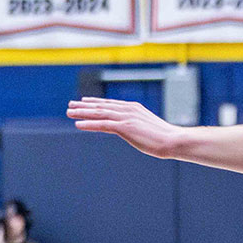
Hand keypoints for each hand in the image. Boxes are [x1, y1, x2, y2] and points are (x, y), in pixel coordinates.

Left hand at [67, 97, 183, 157]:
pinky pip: (102, 125)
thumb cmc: (163, 138)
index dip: (95, 102)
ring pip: (99, 113)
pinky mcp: (125, 127)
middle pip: (101, 106)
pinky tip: (78, 124)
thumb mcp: (147, 128)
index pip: (110, 104)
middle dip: (84, 105)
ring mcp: (126, 117)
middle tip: (70, 105)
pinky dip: (89, 124)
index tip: (84, 101)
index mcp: (133, 108)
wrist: (173, 140)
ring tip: (69, 112)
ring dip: (82, 113)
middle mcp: (128, 109)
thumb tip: (132, 130)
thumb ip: (137, 126)